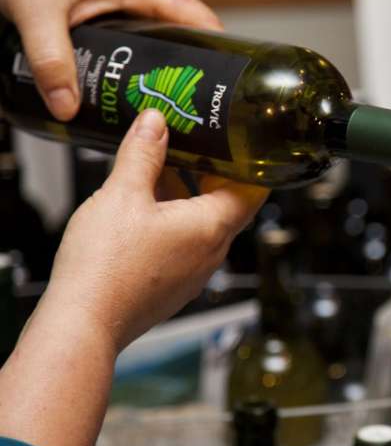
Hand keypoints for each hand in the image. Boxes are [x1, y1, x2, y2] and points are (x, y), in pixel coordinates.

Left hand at [0, 0, 220, 119]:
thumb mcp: (36, 8)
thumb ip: (50, 58)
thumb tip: (68, 105)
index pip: (197, 17)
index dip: (221, 49)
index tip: (228, 82)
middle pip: (182, 38)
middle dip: (189, 73)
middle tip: (190, 110)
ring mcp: (123, 5)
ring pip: (155, 44)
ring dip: (159, 74)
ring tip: (160, 110)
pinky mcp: (105, 14)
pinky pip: (132, 46)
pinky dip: (133, 69)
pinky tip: (123, 93)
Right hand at [32, 109, 267, 351]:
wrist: (83, 322)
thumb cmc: (106, 266)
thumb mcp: (122, 194)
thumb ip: (143, 154)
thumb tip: (155, 123)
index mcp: (213, 227)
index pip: (252, 190)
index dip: (248, 163)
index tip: (236, 141)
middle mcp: (211, 254)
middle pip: (225, 204)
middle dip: (208, 173)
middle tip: (188, 144)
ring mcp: (193, 274)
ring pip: (200, 224)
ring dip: (184, 195)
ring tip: (155, 168)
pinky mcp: (172, 286)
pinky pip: (182, 245)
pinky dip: (170, 220)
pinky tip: (139, 207)